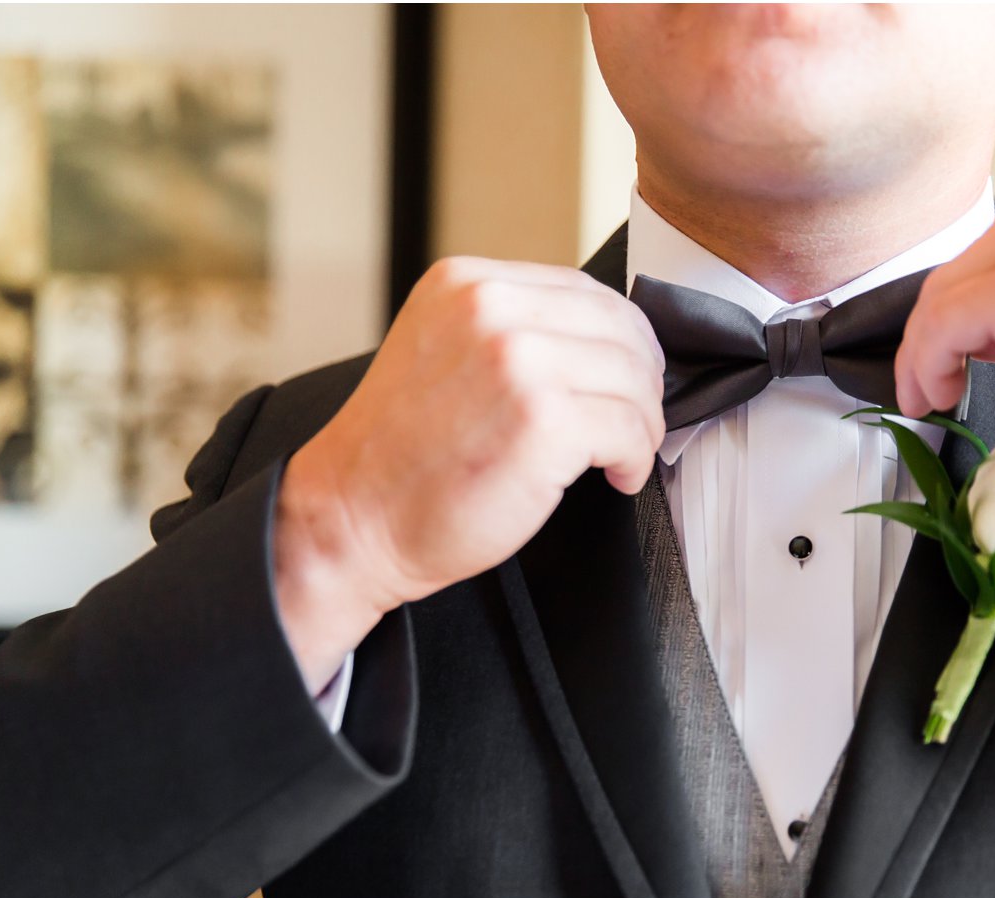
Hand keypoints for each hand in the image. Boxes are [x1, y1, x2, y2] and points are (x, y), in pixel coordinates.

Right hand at [272, 257, 665, 686]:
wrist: (352, 519)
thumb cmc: (402, 456)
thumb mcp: (444, 352)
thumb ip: (510, 330)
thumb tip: (602, 341)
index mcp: (466, 283)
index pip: (585, 290)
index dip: (622, 338)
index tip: (630, 376)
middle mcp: (492, 308)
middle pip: (619, 327)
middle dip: (642, 380)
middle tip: (636, 421)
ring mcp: (519, 361)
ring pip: (633, 377)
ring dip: (642, 423)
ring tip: (623, 455)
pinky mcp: (544, 420)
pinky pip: (629, 428)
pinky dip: (635, 457)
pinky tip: (617, 476)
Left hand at [896, 148, 994, 465]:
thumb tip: (991, 322)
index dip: (978, 301)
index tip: (965, 347)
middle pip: (972, 262)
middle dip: (946, 328)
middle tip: (938, 379)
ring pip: (947, 293)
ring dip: (927, 351)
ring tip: (931, 394)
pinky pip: (943, 326)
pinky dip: (925, 365)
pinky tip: (936, 395)